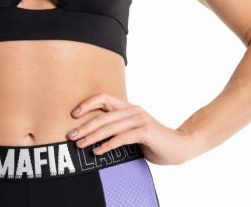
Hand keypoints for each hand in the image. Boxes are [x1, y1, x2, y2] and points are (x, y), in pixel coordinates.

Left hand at [67, 92, 199, 165]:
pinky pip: (122, 137)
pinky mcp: (145, 131)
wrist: (179, 146)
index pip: (104, 98)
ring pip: (110, 126)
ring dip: (92, 136)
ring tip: (80, 144)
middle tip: (71, 135)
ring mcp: (139, 119)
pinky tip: (98, 152)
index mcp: (128, 107)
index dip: (88, 104)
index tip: (74, 115)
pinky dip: (108, 145)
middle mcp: (132, 110)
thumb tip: (94, 134)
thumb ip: (118, 129)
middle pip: (103, 115)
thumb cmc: (153, 141)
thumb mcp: (132, 131)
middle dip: (85, 125)